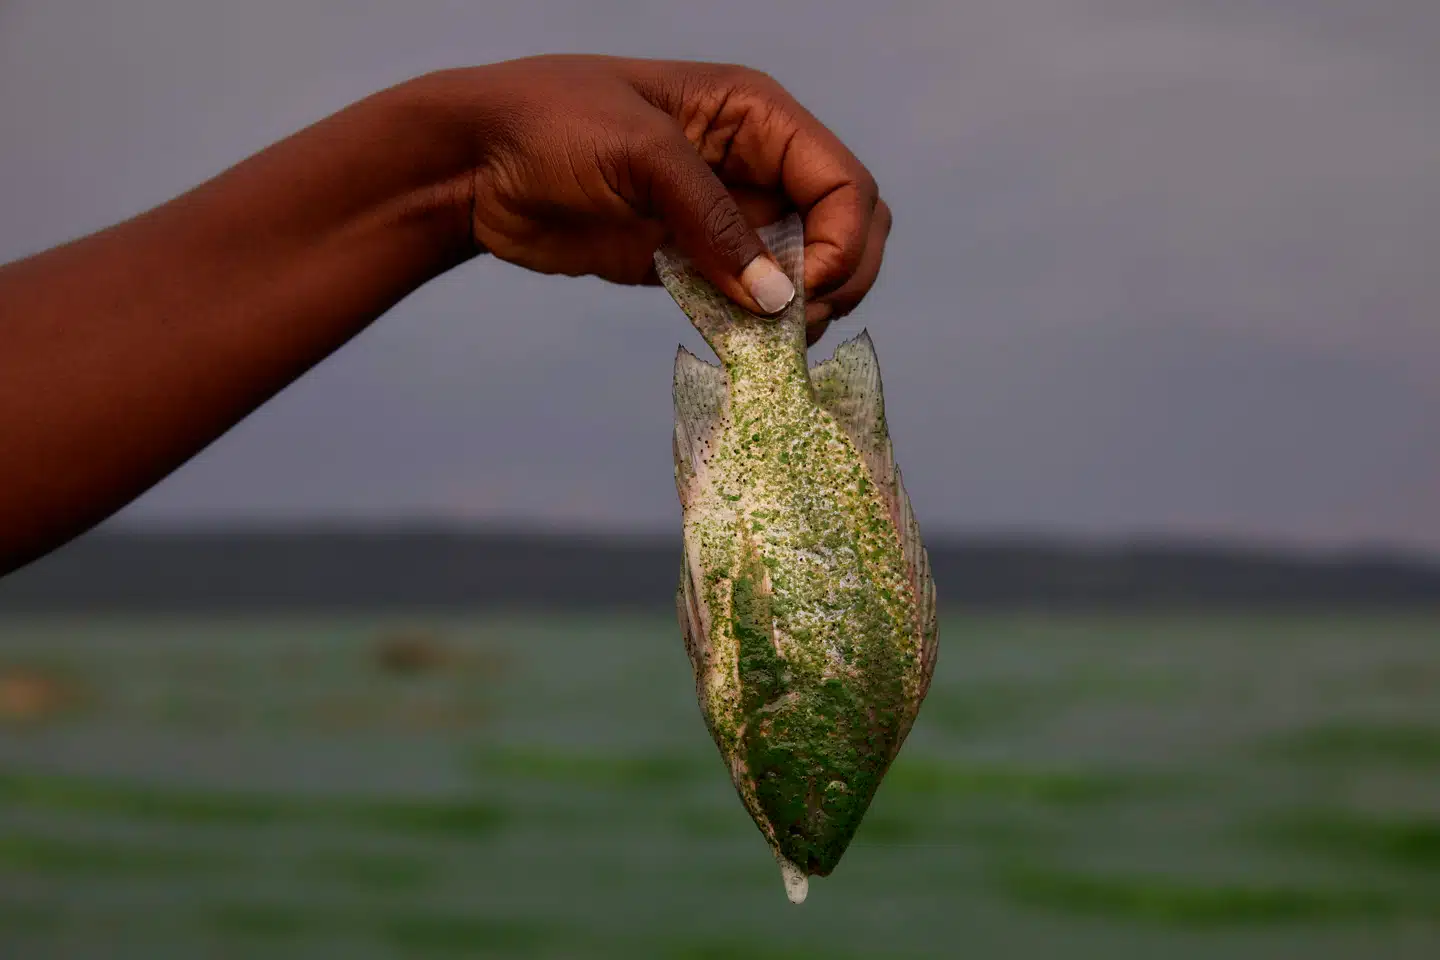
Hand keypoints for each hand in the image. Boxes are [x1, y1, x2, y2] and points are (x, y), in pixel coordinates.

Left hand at [451, 55, 891, 344]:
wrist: (473, 163)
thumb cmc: (550, 125)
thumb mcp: (640, 156)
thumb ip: (714, 222)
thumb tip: (780, 300)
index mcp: (757, 117)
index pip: (845, 183)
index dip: (842, 241)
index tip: (802, 289)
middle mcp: (755, 164)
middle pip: (846, 227)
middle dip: (838, 278)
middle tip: (794, 322)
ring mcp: (726, 216)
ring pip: (807, 269)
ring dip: (804, 310)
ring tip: (771, 341)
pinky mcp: (693, 259)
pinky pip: (751, 298)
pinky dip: (760, 328)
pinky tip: (742, 346)